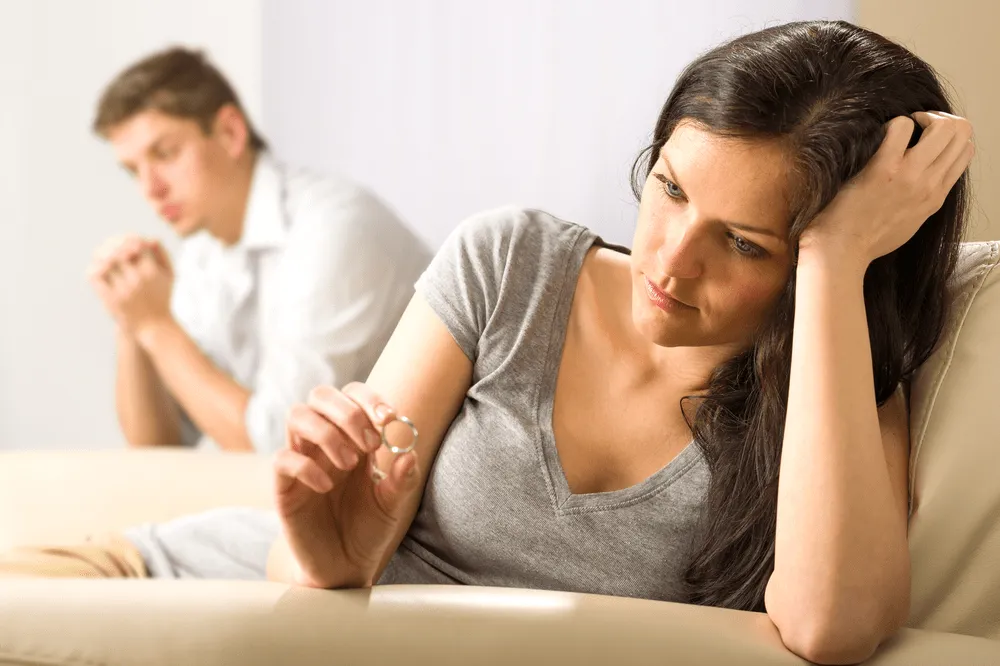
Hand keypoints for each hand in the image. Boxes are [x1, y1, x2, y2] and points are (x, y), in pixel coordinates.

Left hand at [87, 236, 174, 337]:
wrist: (154, 326)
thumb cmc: (162, 296)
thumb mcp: (169, 275)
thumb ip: (162, 254)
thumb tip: (149, 238)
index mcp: (152, 272)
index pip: (137, 245)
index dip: (131, 239)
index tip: (130, 241)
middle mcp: (138, 280)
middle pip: (120, 252)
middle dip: (115, 246)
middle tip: (113, 246)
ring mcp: (123, 290)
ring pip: (107, 263)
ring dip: (104, 255)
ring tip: (105, 255)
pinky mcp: (111, 300)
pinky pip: (97, 278)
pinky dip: (95, 268)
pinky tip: (99, 267)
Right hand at [273, 382, 421, 588]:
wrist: (345, 568)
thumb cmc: (368, 529)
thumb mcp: (393, 505)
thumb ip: (402, 480)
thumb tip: (408, 454)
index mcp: (353, 438)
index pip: (352, 395)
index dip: (368, 399)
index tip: (389, 419)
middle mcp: (324, 442)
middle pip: (320, 395)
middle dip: (347, 411)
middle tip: (369, 444)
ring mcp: (302, 460)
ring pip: (297, 415)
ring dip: (327, 433)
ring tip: (350, 464)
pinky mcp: (284, 487)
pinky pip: (282, 459)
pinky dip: (306, 466)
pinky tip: (326, 486)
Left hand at [800, 112, 973, 267]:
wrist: (842, 252)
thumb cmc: (866, 239)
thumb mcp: (909, 222)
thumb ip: (922, 198)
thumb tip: (923, 178)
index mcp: (936, 196)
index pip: (966, 151)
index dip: (950, 135)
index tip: (926, 135)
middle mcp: (929, 184)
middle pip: (961, 132)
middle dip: (940, 118)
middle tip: (916, 123)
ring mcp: (909, 176)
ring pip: (942, 127)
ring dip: (920, 118)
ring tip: (900, 127)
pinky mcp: (883, 169)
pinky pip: (900, 127)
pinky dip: (891, 124)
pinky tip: (877, 137)